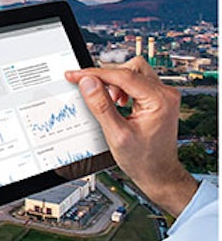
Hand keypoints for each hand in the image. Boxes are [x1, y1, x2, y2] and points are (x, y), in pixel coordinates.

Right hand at [65, 56, 196, 215]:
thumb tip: (88, 82)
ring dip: (115, 82)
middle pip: (130, 68)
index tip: (74, 75)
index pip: (123, 76)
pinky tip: (117, 103)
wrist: (158, 173)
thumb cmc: (143, 159)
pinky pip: (136, 81)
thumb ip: (101, 106)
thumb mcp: (116, 134)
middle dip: (107, 77)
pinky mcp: (158, 98)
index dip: (94, 74)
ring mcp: (163, 95)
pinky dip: (122, 87)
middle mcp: (165, 93)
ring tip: (110, 101)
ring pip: (133, 72)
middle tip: (91, 90)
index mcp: (160, 100)